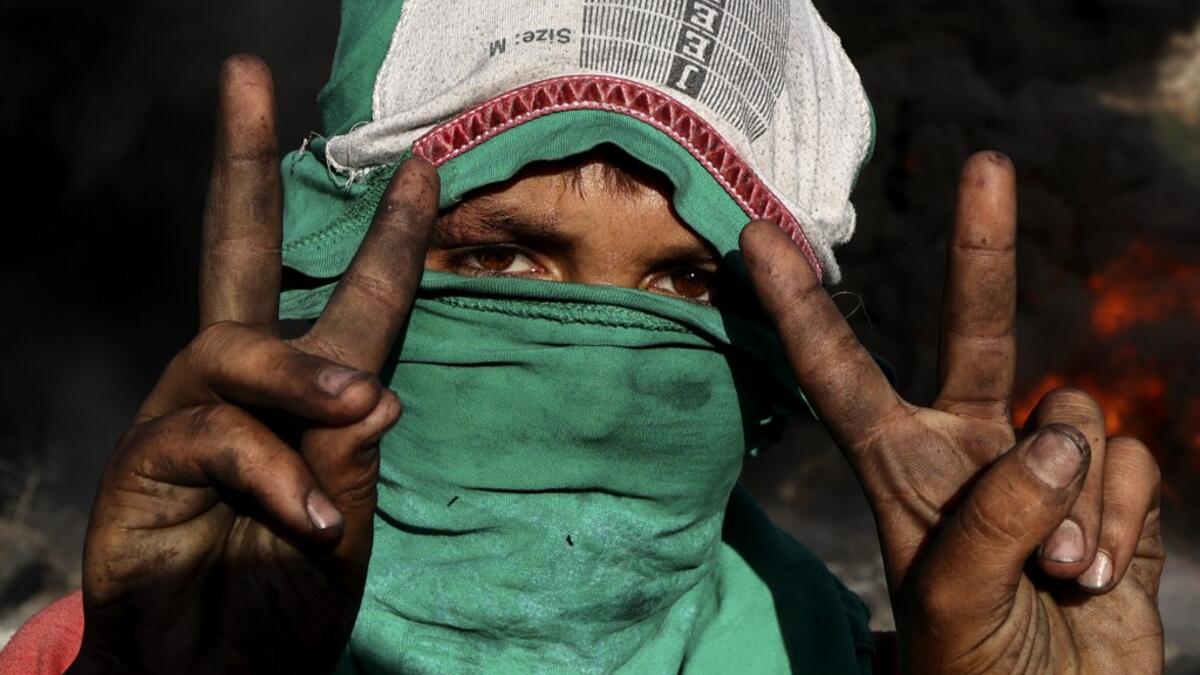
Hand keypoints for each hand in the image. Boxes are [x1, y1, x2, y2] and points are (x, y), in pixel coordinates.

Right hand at [68, 56, 437, 673]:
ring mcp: (186, 420)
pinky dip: (268, 472)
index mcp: (304, 397)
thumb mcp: (348, 524)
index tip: (424, 167)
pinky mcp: (143, 466)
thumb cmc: (285, 603)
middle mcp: (239, 390)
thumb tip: (381, 386)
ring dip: (299, 376)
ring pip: (234, 349)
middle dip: (241, 166)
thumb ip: (356, 457)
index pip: (351, 299)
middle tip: (243, 79)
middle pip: (235, 255)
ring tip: (352, 410)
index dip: (387, 237)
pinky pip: (209, 437)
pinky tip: (307, 515)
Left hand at [741, 152, 1163, 673]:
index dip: (800, 306)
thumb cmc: (976, 671)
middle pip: (976, 331)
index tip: (755, 235)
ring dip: (1074, 504)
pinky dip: (1121, 521)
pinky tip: (1100, 577)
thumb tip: (1058, 433)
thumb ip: (993, 519)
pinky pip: (1127, 463)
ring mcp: (1041, 466)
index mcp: (901, 469)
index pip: (838, 373)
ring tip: (1057, 576)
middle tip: (987, 163)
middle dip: (981, 251)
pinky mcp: (1109, 491)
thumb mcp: (953, 604)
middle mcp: (969, 451)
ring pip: (1073, 416)